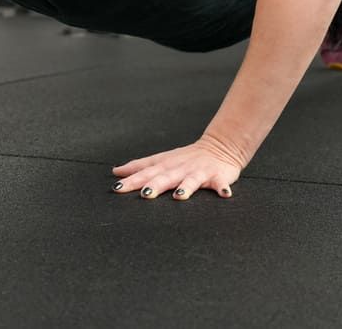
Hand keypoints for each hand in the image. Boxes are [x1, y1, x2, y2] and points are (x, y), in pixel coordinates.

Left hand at [111, 133, 242, 199]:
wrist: (219, 146)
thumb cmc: (185, 158)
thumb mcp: (161, 160)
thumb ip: (140, 167)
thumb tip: (116, 172)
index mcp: (166, 165)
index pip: (146, 172)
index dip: (132, 180)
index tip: (117, 188)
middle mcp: (180, 168)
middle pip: (165, 177)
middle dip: (155, 185)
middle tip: (144, 194)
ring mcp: (199, 172)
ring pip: (191, 180)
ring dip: (186, 187)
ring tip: (180, 195)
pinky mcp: (218, 176)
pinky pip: (220, 183)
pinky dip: (222, 188)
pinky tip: (224, 194)